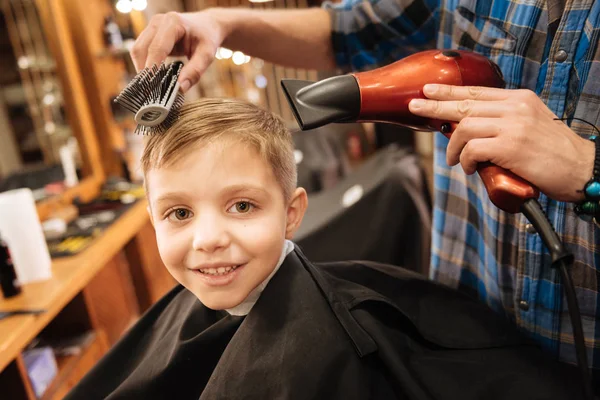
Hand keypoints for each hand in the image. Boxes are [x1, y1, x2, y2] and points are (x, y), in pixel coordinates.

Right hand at [130, 10, 224, 92]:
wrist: (207, 25)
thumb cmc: (207, 38)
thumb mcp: (207, 54)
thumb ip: (195, 71)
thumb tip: (180, 88)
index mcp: (173, 22)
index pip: (157, 48)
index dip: (152, 68)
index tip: (152, 88)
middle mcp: (158, 21)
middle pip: (141, 49)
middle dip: (144, 71)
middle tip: (150, 92)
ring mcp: (151, 26)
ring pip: (137, 50)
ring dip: (142, 69)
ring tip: (151, 87)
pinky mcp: (148, 34)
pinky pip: (140, 51)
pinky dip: (144, 65)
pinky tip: (152, 78)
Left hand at [408, 84, 594, 201]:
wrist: (582, 168)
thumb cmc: (553, 152)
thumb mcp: (530, 124)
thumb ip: (503, 121)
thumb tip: (467, 129)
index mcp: (519, 99)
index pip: (477, 91)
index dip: (449, 90)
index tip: (429, 90)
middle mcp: (515, 107)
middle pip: (465, 103)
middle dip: (436, 105)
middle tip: (415, 107)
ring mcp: (513, 125)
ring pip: (465, 127)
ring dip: (453, 147)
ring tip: (454, 160)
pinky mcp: (511, 146)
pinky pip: (473, 149)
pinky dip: (466, 160)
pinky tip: (470, 168)